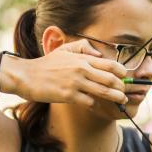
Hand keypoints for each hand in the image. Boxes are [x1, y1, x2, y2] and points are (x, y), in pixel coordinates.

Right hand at [5, 39, 128, 106]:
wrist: (25, 76)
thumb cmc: (46, 64)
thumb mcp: (64, 50)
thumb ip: (83, 48)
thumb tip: (100, 54)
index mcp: (83, 59)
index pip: (111, 64)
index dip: (122, 73)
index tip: (125, 78)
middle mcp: (82, 69)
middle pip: (111, 79)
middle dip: (122, 87)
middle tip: (125, 92)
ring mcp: (76, 83)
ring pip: (104, 92)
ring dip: (116, 97)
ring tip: (122, 101)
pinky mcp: (68, 95)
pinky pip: (89, 101)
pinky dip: (94, 103)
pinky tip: (94, 104)